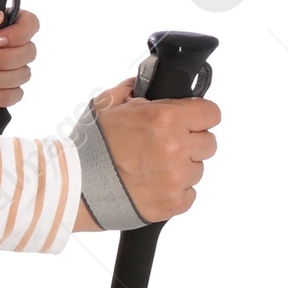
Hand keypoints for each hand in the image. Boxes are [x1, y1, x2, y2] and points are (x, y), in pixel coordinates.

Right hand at [86, 77, 221, 224]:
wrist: (76, 184)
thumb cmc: (89, 144)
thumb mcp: (106, 104)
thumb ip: (133, 89)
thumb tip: (148, 83)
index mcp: (164, 118)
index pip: (211, 113)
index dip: (200, 113)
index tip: (191, 118)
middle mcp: (176, 148)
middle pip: (209, 142)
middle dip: (190, 140)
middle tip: (165, 142)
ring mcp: (177, 178)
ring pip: (198, 168)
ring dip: (182, 165)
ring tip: (152, 165)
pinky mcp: (175, 203)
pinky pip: (190, 193)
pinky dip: (175, 189)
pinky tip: (152, 182)